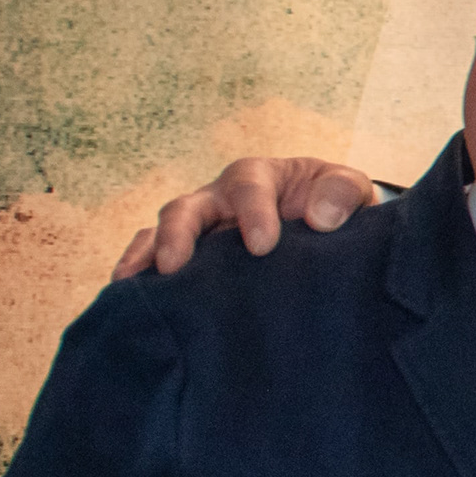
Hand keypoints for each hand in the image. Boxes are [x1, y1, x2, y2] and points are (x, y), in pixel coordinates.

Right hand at [111, 156, 383, 280]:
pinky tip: (127, 298)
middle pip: (187, 209)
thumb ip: (343, 192)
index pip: (249, 189)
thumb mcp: (347, 187)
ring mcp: (199, 228)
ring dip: (146, 256)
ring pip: (161, 234)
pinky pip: (153, 260)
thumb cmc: (333, 202)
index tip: (263, 246)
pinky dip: (138, 274)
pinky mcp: (190, 257)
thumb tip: (319, 219)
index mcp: (258, 177)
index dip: (253, 214)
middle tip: (175, 264)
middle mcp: (218, 199)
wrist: (325, 224)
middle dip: (178, 234)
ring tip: (131, 282)